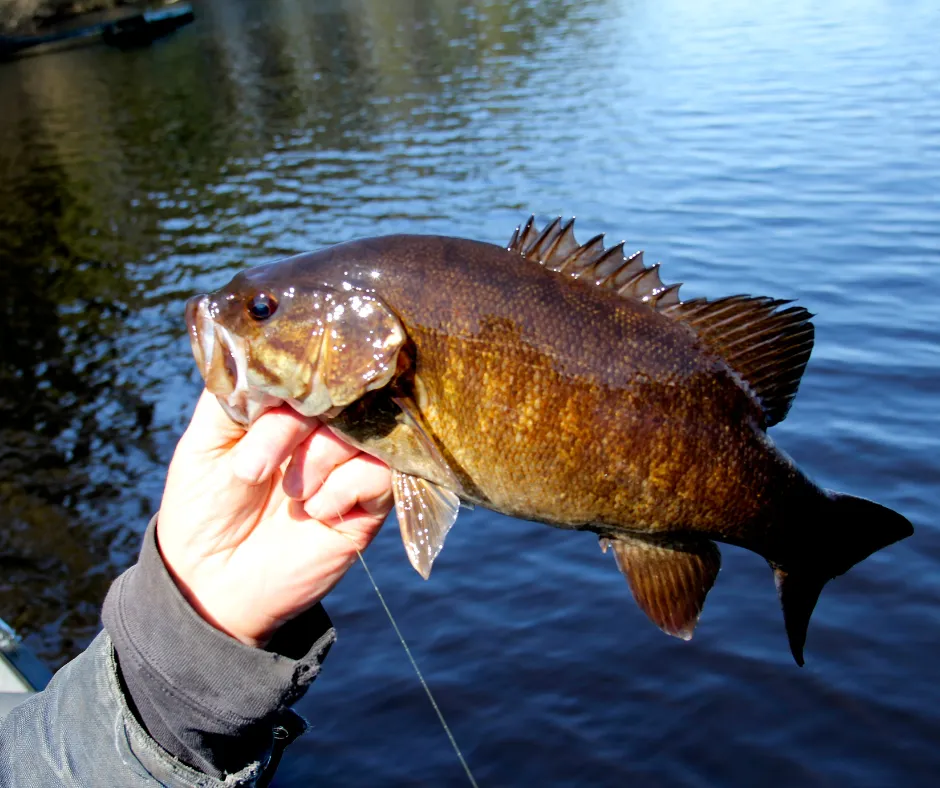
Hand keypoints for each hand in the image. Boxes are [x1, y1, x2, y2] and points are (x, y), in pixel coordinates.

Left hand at [156, 389, 391, 646]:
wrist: (212, 584)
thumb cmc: (203, 506)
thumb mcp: (204, 439)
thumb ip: (235, 394)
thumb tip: (275, 364)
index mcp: (287, 403)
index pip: (311, 365)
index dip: (294, 378)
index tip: (267, 407)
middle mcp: (324, 425)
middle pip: (341, 391)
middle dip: (295, 425)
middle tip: (256, 466)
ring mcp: (350, 461)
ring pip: (364, 429)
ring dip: (319, 459)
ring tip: (290, 493)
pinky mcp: (371, 500)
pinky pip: (380, 472)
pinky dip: (343, 488)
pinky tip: (316, 511)